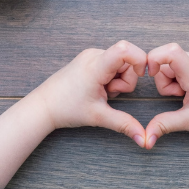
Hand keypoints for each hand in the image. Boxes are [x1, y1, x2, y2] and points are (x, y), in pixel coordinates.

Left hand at [31, 41, 148, 146]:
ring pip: (120, 63)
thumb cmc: (67, 109)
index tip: (141, 75)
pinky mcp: (89, 59)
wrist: (44, 105)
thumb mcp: (99, 117)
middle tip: (109, 94)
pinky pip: (111, 64)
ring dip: (118, 80)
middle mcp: (94, 55)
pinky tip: (98, 88)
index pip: (125, 49)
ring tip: (102, 92)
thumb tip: (144, 139)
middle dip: (126, 79)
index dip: (139, 59)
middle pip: (127, 60)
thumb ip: (124, 124)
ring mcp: (91, 55)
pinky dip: (110, 77)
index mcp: (96, 66)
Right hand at [143, 43, 188, 148]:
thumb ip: (164, 125)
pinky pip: (186, 64)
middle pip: (168, 59)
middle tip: (178, 95)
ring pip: (176, 62)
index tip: (151, 74)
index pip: (171, 51)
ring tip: (187, 94)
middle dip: (164, 78)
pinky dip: (183, 77)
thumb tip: (147, 137)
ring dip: (174, 78)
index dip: (154, 58)